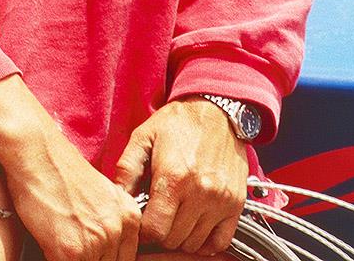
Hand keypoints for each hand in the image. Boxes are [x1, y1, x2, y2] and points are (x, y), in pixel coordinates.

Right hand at [6, 130, 140, 260]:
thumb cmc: (60, 171)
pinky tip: (50, 244)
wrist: (36, 153)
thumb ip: (110, 224)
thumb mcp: (100, 195)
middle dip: (90, 260)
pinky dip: (54, 259)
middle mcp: (118, 229)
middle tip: (75, 247)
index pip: (126, 259)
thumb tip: (106, 251)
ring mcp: (97, 241)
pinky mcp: (72, 252)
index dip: (106, 258)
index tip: (93, 255)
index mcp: (130, 216)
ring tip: (61, 243)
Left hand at [114, 97, 248, 254]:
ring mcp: (220, 201)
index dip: (143, 230)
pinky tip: (195, 226)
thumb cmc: (177, 123)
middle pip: (173, 240)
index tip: (143, 219)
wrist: (217, 111)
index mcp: (173, 177)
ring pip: (194, 244)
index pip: (154, 230)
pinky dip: (206, 242)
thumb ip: (127, 168)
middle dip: (160, 233)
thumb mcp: (144, 136)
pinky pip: (220, 242)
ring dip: (181, 236)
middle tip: (158, 216)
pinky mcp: (236, 205)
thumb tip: (117, 198)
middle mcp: (199, 193)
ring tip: (175, 216)